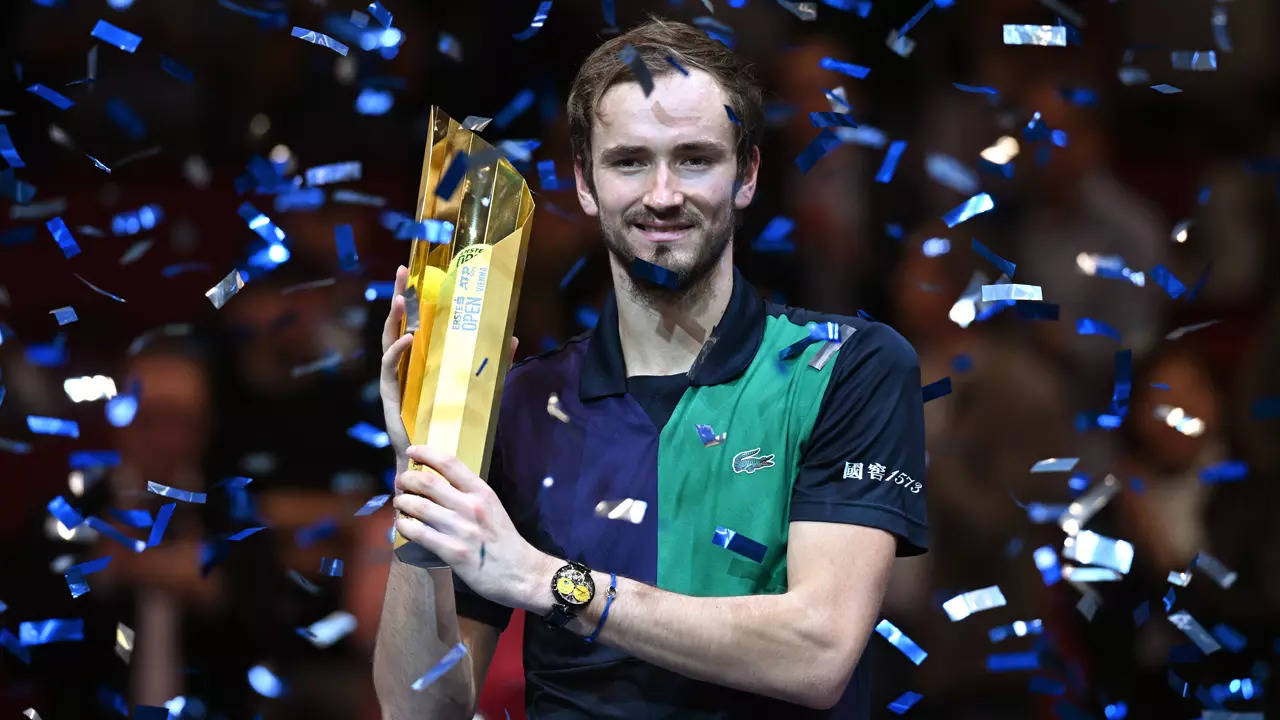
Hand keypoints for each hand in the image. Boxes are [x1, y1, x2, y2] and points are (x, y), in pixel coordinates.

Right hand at [379, 265, 518, 473]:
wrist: (435, 458)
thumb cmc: (453, 425)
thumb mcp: (479, 387)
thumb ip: (494, 365)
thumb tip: (513, 338)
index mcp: (421, 361)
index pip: (416, 322)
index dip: (416, 297)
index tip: (418, 271)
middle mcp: (405, 366)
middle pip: (398, 324)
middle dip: (399, 296)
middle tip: (403, 270)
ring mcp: (396, 380)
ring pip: (389, 341)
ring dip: (394, 320)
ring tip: (400, 301)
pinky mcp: (392, 397)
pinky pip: (391, 369)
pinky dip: (398, 352)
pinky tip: (409, 340)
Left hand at [392, 444, 550, 612]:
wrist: (521, 573)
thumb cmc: (504, 539)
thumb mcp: (492, 506)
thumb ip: (468, 494)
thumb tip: (436, 484)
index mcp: (482, 492)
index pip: (449, 462)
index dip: (426, 452)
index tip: (412, 450)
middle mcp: (471, 506)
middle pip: (427, 482)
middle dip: (406, 479)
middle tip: (400, 482)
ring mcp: (461, 529)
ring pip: (418, 506)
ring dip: (402, 502)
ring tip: (400, 503)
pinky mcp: (452, 552)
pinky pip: (418, 533)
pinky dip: (404, 526)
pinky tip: (402, 525)